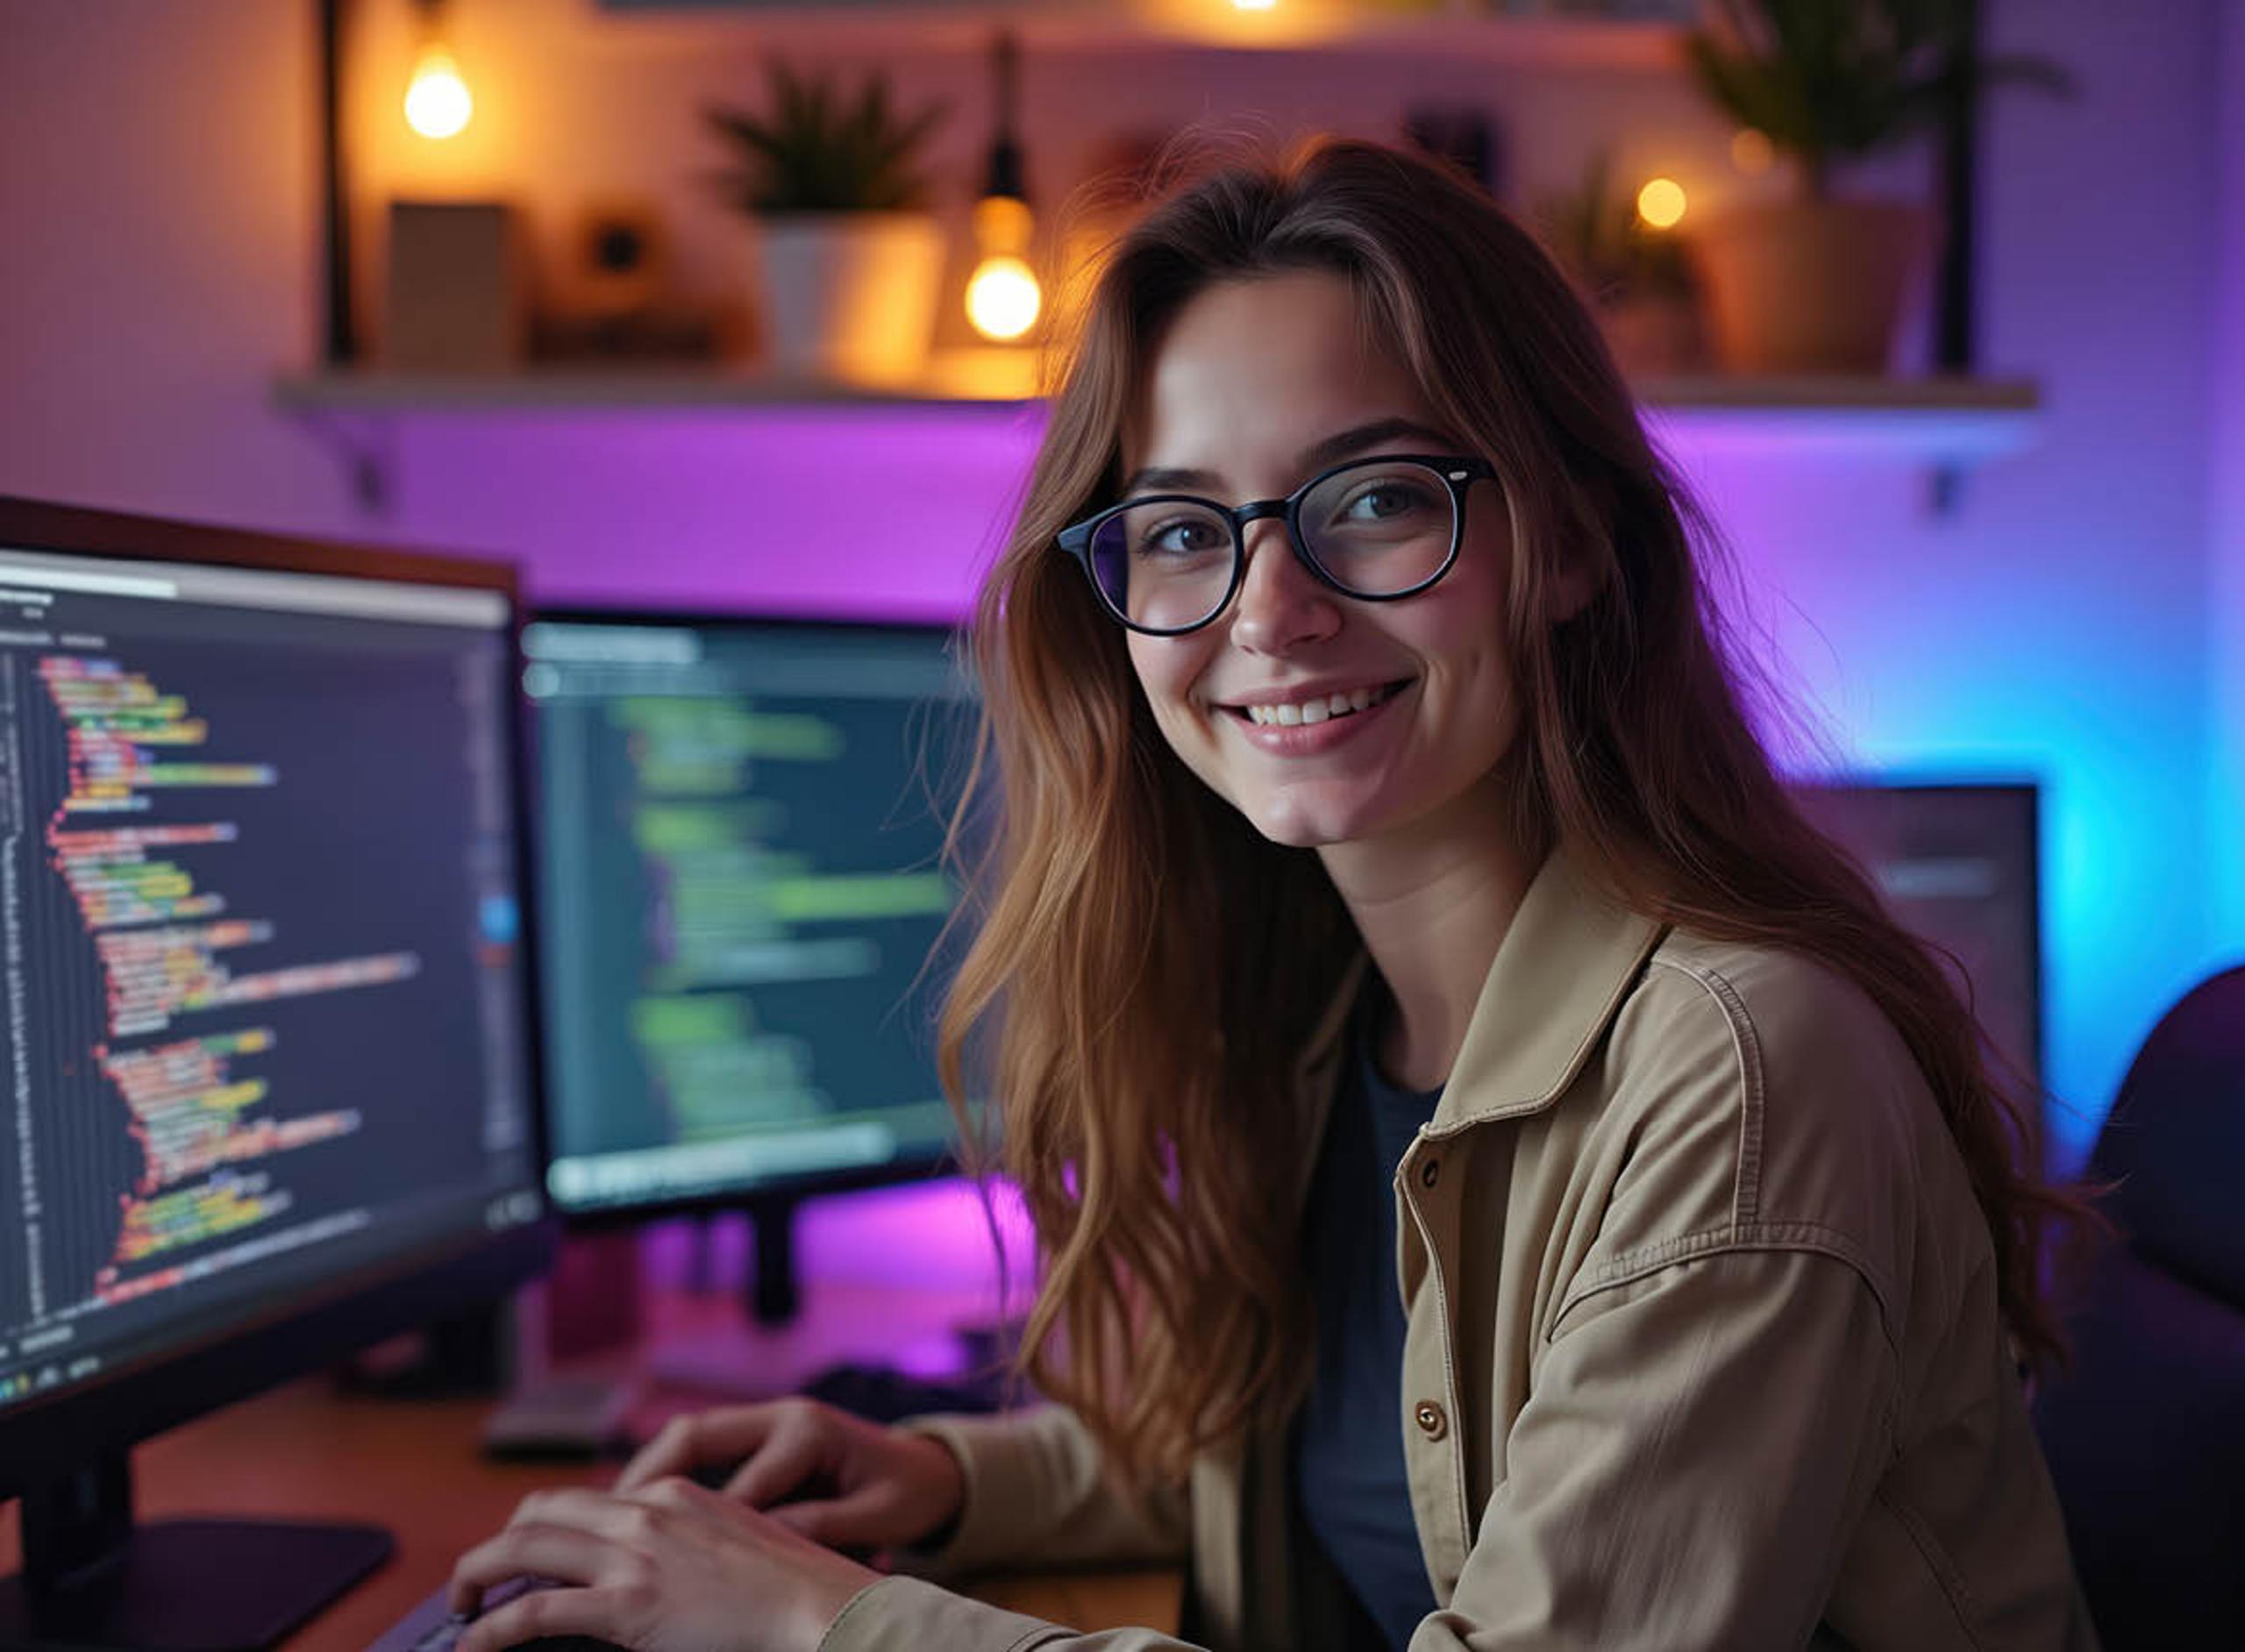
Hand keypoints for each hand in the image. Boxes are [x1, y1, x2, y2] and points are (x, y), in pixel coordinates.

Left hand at [447, 1477, 877, 1651]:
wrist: (821, 1607)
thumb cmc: (797, 1588)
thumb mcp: (741, 1540)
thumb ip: (695, 1541)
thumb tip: (665, 1571)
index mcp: (674, 1492)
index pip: (587, 1498)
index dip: (546, 1525)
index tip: (531, 1554)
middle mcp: (646, 1512)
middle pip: (541, 1509)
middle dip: (499, 1542)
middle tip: (482, 1577)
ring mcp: (635, 1557)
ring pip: (523, 1548)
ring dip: (477, 1573)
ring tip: (458, 1604)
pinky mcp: (628, 1607)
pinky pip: (535, 1612)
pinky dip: (491, 1629)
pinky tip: (473, 1646)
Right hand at [617, 1398, 965, 1555]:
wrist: (930, 1469)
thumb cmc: (906, 1496)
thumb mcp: (874, 1518)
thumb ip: (821, 1528)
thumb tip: (768, 1549)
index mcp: (808, 1431)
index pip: (744, 1483)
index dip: (708, 1527)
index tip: (673, 1570)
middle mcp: (778, 1415)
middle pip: (692, 1437)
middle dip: (644, 1480)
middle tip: (604, 1526)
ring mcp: (763, 1422)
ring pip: (684, 1443)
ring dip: (644, 1479)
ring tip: (605, 1523)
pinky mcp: (756, 1437)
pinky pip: (697, 1456)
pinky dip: (665, 1483)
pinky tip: (640, 1521)